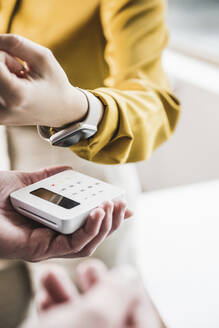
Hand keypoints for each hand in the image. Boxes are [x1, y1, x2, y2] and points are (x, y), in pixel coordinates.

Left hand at [0, 34, 87, 126]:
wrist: (60, 112)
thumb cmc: (54, 84)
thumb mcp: (43, 58)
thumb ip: (14, 43)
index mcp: (16, 96)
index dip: (5, 56)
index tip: (20, 67)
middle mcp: (1, 110)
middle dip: (2, 64)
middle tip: (22, 75)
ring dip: (1, 73)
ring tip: (19, 84)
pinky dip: (1, 83)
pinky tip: (13, 91)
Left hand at [0, 167, 131, 261]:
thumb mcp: (28, 181)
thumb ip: (49, 178)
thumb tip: (70, 171)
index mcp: (54, 222)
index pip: (88, 222)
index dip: (108, 215)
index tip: (124, 203)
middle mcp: (54, 236)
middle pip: (93, 235)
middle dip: (112, 220)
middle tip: (122, 203)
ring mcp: (49, 245)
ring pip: (88, 243)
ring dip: (105, 226)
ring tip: (113, 206)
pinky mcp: (41, 250)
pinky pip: (73, 246)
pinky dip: (90, 230)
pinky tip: (97, 213)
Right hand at [39, 260, 164, 327]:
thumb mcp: (95, 318)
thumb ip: (117, 294)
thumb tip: (130, 276)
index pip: (144, 321)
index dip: (132, 292)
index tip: (119, 272)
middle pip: (111, 320)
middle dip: (97, 289)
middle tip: (87, 268)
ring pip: (82, 326)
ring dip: (66, 295)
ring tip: (52, 275)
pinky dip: (54, 314)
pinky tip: (43, 298)